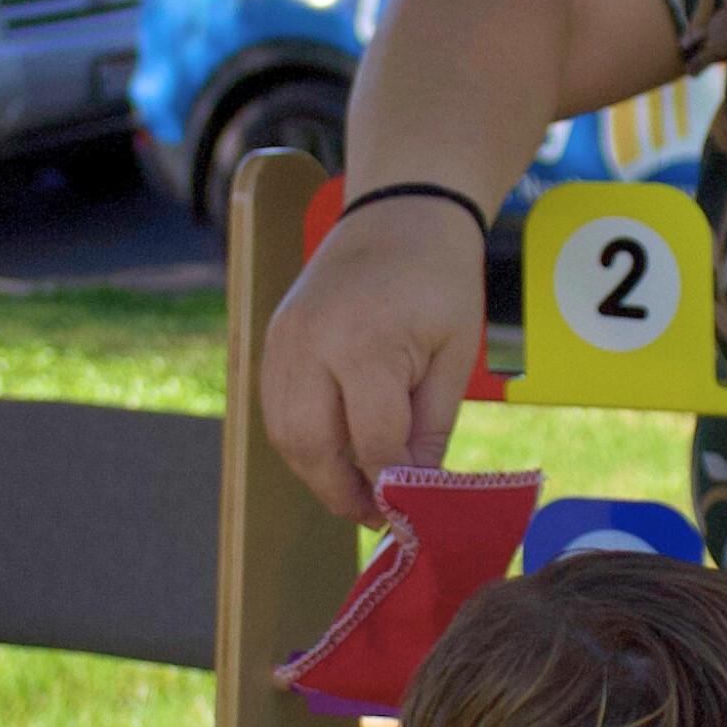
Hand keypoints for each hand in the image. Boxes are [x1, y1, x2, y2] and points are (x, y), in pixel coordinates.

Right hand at [262, 204, 490, 520]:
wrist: (401, 210)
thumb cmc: (440, 280)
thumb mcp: (454, 357)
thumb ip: (429, 429)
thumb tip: (414, 494)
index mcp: (364, 344)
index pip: (372, 443)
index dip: (393, 487)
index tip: (413, 514)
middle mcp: (310, 343)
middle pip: (311, 447)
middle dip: (342, 493)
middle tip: (377, 516)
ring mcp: (282, 339)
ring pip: (284, 434)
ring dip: (317, 472)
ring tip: (357, 490)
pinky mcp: (272, 338)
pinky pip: (276, 407)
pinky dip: (303, 440)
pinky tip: (337, 451)